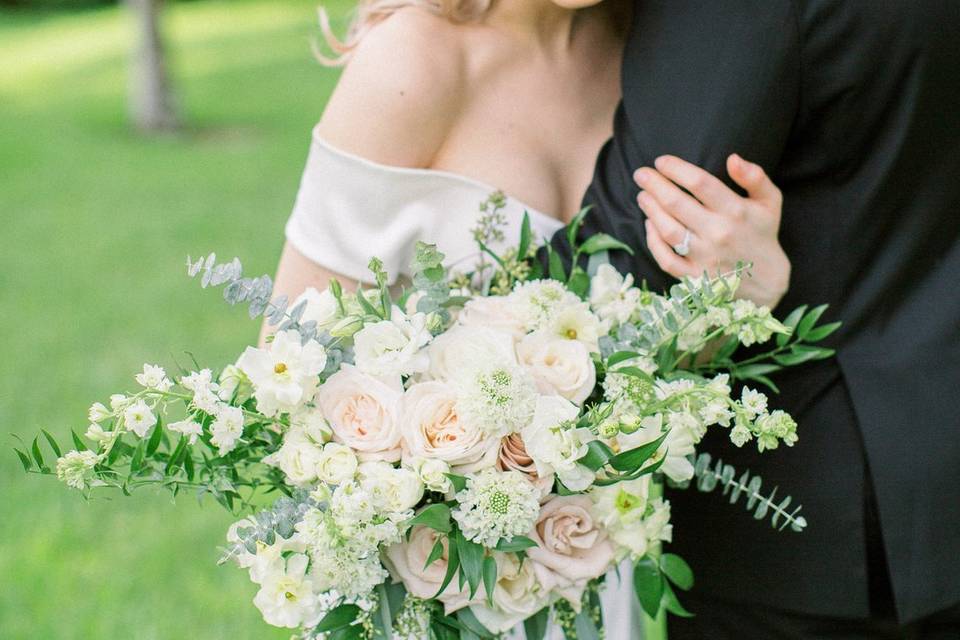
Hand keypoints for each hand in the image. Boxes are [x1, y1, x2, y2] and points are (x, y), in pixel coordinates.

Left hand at [633, 154, 790, 309]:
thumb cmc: (762, 232)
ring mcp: (705, 257)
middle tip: (641, 174)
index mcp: (736, 211)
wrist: (766, 280)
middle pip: (677, 204)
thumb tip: (732, 158)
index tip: (661, 161)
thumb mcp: (770, 201)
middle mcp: (718, 233)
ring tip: (642, 195)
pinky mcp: (694, 277)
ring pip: (668, 231)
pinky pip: (666, 260)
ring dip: (651, 210)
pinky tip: (649, 224)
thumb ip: (755, 176)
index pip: (700, 183)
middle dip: (654, 185)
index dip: (676, 169)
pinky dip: (653, 242)